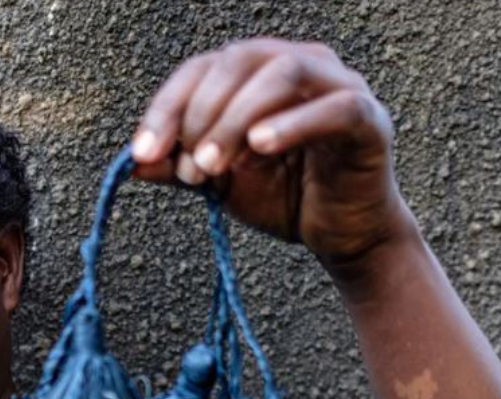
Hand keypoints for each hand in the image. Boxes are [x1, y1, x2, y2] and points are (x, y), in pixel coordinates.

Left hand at [131, 39, 411, 268]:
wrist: (338, 235)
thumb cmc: (285, 197)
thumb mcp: (220, 182)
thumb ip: (181, 167)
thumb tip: (133, 164)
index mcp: (258, 74)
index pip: (203, 69)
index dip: (168, 106)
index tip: (143, 151)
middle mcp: (298, 65)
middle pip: (238, 61)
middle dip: (201, 114)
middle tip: (188, 168)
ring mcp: (337, 85)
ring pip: (281, 73)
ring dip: (236, 119)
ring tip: (214, 165)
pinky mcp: (367, 118)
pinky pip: (332, 108)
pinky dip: (292, 123)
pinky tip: (260, 146)